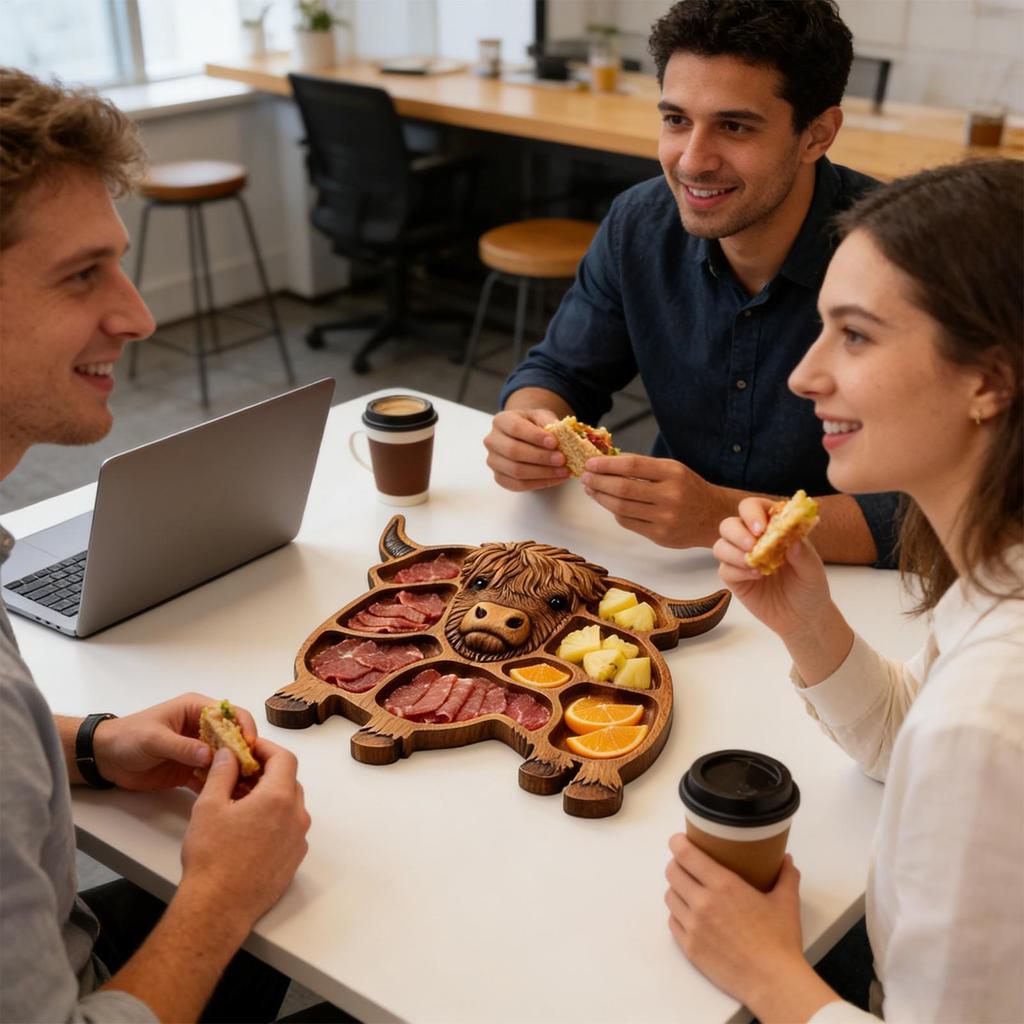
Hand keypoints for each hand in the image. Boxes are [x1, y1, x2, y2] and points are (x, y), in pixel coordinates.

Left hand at [92, 693, 255, 790]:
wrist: (105, 758)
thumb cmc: (128, 737)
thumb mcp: (155, 739)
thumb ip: (181, 747)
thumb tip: (210, 756)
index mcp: (196, 709)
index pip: (229, 713)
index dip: (243, 727)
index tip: (249, 745)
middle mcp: (201, 728)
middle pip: (232, 738)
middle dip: (243, 753)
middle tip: (253, 771)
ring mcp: (197, 750)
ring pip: (224, 759)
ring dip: (234, 772)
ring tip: (245, 788)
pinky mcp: (190, 770)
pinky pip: (209, 777)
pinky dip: (218, 786)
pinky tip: (227, 797)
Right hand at [180, 738, 309, 931]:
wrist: (218, 908)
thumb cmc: (212, 859)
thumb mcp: (209, 805)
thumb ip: (222, 772)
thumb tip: (229, 754)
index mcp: (279, 798)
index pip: (284, 758)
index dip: (266, 749)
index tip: (249, 749)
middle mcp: (296, 817)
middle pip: (289, 781)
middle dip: (267, 773)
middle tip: (241, 774)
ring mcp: (298, 840)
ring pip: (290, 805)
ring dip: (270, 797)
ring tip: (241, 802)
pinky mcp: (294, 860)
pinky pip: (289, 829)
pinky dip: (275, 820)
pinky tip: (249, 829)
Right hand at [483, 408, 570, 491]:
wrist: (525, 436)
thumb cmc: (533, 425)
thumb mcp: (541, 416)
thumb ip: (549, 422)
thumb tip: (561, 431)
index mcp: (501, 421)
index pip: (516, 428)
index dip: (535, 437)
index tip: (554, 442)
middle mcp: (492, 441)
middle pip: (514, 452)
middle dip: (541, 457)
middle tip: (562, 459)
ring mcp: (493, 461)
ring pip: (516, 471)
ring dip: (543, 473)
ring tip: (563, 471)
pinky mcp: (499, 478)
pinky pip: (519, 485)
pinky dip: (540, 483)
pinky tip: (556, 479)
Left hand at [580, 454, 724, 547]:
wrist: (713, 517)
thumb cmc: (688, 488)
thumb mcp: (672, 469)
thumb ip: (642, 465)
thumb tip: (607, 459)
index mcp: (672, 473)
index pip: (631, 466)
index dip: (606, 464)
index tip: (590, 463)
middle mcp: (670, 496)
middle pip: (622, 489)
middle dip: (598, 482)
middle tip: (585, 477)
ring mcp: (665, 518)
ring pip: (621, 508)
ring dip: (600, 498)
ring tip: (591, 490)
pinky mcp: (660, 536)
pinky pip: (628, 523)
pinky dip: (614, 512)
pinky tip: (609, 504)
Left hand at [664, 835, 816, 1013]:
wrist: (773, 981)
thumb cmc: (780, 940)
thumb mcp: (786, 902)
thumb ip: (786, 876)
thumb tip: (786, 859)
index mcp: (723, 885)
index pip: (685, 854)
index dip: (677, 843)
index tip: (679, 840)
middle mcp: (702, 902)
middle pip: (672, 872)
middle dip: (677, 864)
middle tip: (688, 866)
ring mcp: (693, 926)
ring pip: (669, 897)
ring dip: (677, 890)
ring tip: (689, 891)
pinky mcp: (689, 948)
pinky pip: (672, 922)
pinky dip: (678, 915)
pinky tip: (690, 915)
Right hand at [713, 497, 834, 640]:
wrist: (802, 618)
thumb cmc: (810, 588)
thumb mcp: (813, 571)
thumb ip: (804, 555)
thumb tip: (793, 542)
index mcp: (772, 527)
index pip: (754, 507)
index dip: (752, 512)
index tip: (761, 527)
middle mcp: (752, 539)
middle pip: (730, 524)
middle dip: (738, 532)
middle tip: (752, 545)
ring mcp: (740, 558)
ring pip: (720, 544)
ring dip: (734, 553)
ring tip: (755, 565)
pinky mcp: (733, 578)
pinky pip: (724, 569)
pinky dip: (737, 571)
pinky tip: (756, 577)